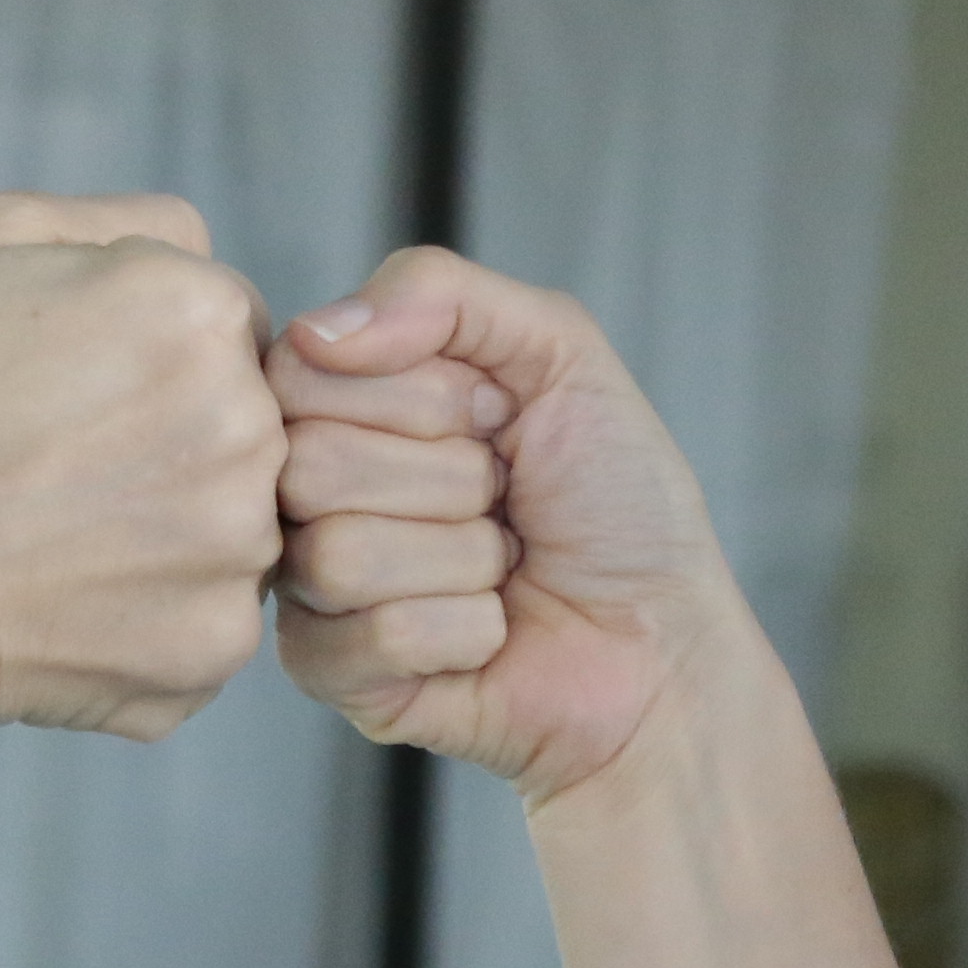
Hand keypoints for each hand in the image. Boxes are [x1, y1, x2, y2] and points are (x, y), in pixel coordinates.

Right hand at [0, 194, 284, 746]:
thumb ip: (127, 223)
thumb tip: (204, 257)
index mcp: (199, 310)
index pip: (230, 324)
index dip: (148, 356)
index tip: (73, 394)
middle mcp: (244, 422)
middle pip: (247, 423)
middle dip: (172, 442)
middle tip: (59, 472)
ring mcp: (240, 541)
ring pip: (235, 521)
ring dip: (168, 529)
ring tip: (59, 537)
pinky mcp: (218, 640)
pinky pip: (209, 612)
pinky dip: (150, 613)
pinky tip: (69, 599)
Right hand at [271, 247, 742, 803]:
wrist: (665, 637)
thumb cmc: (616, 500)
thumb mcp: (559, 353)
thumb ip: (441, 293)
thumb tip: (318, 330)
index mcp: (342, 402)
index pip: (301, 371)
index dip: (423, 397)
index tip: (494, 417)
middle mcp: (307, 490)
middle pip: (308, 464)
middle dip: (451, 479)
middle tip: (502, 499)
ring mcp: (311, 587)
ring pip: (339, 556)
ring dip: (465, 560)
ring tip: (501, 566)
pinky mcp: (333, 674)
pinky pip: (376, 638)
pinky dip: (467, 631)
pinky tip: (491, 632)